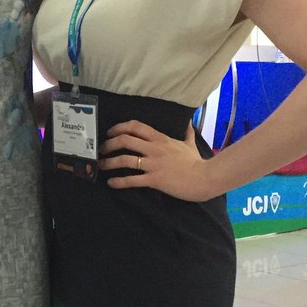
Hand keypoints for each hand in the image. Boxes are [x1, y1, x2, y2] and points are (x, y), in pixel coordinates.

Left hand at [100, 120, 214, 200]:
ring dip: (109, 163)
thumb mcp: (190, 144)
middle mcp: (154, 149)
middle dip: (109, 144)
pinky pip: (132, 180)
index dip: (119, 127)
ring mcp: (154, 164)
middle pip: (125, 140)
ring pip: (125, 159)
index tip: (110, 132)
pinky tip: (112, 183)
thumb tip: (189, 123)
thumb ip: (187, 133)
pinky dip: (119, 181)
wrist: (205, 178)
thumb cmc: (196, 162)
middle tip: (101, 149)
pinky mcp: (155, 179)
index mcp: (160, 139)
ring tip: (101, 166)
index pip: (136, 126)